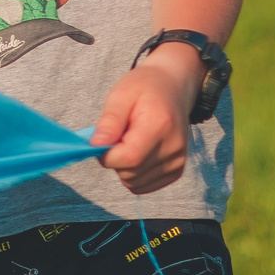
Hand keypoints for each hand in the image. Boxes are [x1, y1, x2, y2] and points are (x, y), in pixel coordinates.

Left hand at [92, 47, 202, 194]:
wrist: (172, 88)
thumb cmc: (143, 88)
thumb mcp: (121, 95)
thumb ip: (109, 122)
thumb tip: (96, 146)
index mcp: (160, 126)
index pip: (128, 158)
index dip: (107, 154)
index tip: (103, 139)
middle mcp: (173, 148)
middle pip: (130, 173)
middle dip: (115, 159)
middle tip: (119, 135)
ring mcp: (177, 162)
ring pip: (134, 183)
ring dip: (123, 167)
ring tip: (130, 141)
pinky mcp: (176, 171)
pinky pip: (143, 186)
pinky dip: (134, 174)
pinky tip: (138, 152)